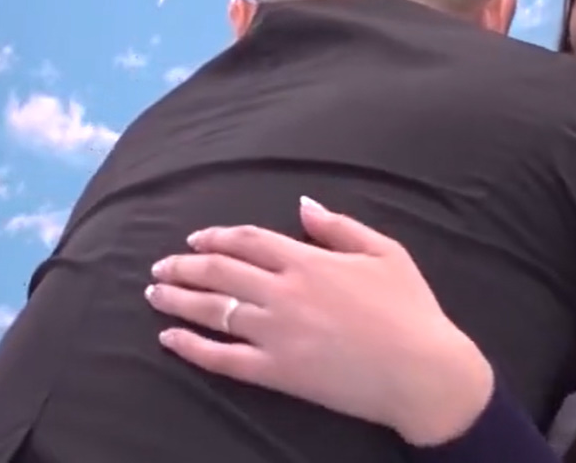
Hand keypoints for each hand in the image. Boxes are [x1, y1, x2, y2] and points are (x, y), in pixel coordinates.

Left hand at [146, 197, 495, 446]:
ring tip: (153, 295)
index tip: (195, 240)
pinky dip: (191, 346)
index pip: (247, 240)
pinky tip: (169, 339)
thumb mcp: (385, 252)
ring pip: (212, 310)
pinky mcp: (276, 371)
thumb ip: (340, 227)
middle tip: (160, 267)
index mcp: (309, 260)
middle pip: (219, 272)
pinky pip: (221, 358)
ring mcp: (276, 333)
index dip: (216, 237)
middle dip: (183, 267)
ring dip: (177, 299)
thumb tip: (303, 204)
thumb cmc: (410, 309)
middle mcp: (284, 292)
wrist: (422, 371)